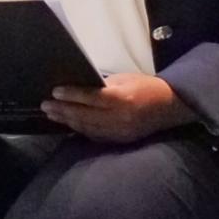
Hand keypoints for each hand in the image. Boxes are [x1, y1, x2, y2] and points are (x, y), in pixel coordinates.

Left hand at [43, 73, 190, 143]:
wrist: (173, 106)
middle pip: (84, 115)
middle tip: (45, 105)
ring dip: (67, 121)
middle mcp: (120, 117)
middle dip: (62, 110)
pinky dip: (80, 130)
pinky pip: (96, 135)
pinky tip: (69, 124)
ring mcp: (120, 131)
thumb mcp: (126, 79)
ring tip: (52, 114)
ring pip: (87, 127)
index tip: (54, 92)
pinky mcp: (121, 139)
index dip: (71, 95)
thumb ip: (103, 85)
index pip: (90, 98)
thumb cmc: (147, 87)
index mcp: (122, 98)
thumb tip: (79, 86)